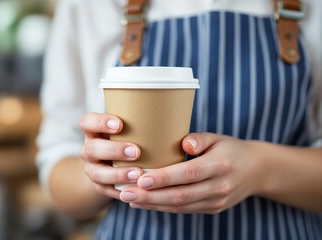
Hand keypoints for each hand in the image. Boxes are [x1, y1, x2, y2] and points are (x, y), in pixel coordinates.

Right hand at [80, 112, 142, 199]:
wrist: (112, 165)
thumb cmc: (129, 139)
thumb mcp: (129, 129)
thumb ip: (142, 124)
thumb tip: (175, 118)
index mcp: (94, 131)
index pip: (87, 122)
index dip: (100, 122)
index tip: (120, 124)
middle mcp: (89, 150)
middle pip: (92, 149)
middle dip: (114, 150)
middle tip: (135, 151)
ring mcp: (92, 169)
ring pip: (98, 173)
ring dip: (118, 173)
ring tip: (137, 174)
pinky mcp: (100, 187)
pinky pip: (107, 191)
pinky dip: (122, 190)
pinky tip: (137, 190)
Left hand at [119, 133, 263, 213]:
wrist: (258, 170)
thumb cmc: (232, 149)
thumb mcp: (218, 138)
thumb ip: (200, 139)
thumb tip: (183, 143)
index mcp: (220, 166)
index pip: (188, 174)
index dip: (163, 178)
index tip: (140, 178)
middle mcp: (219, 187)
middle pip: (180, 195)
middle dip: (150, 196)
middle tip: (125, 193)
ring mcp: (216, 201)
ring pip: (180, 206)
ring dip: (153, 204)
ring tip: (130, 199)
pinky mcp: (212, 209)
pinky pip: (184, 210)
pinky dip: (163, 207)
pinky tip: (146, 203)